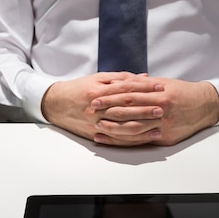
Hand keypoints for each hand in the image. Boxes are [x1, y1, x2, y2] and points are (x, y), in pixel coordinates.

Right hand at [41, 72, 163, 141]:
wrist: (55, 104)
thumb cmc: (78, 89)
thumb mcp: (97, 79)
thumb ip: (121, 78)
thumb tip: (143, 77)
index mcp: (98, 92)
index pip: (126, 89)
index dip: (144, 88)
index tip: (160, 87)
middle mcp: (97, 109)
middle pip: (125, 109)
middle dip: (145, 109)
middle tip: (163, 109)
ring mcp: (95, 124)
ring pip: (121, 128)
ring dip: (141, 128)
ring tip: (158, 127)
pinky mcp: (94, 135)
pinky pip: (115, 140)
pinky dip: (130, 140)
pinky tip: (143, 139)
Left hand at [92, 77, 218, 145]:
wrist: (205, 106)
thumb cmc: (182, 92)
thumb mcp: (163, 83)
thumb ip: (141, 84)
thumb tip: (119, 82)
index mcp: (159, 94)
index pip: (129, 94)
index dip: (111, 96)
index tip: (96, 97)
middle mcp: (161, 110)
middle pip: (129, 111)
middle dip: (108, 111)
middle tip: (92, 111)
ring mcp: (163, 126)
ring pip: (134, 128)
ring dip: (114, 129)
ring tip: (98, 128)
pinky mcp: (165, 138)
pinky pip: (142, 141)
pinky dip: (126, 141)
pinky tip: (113, 141)